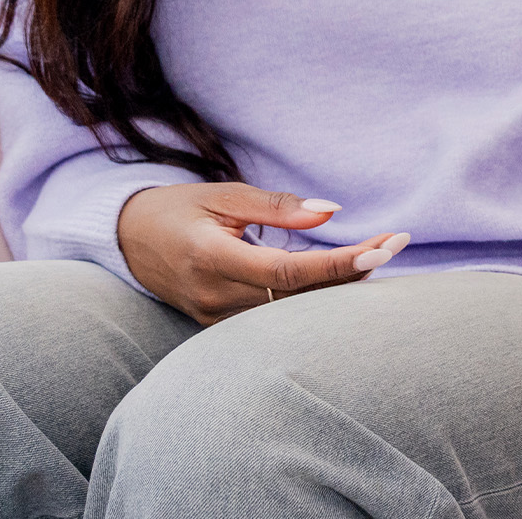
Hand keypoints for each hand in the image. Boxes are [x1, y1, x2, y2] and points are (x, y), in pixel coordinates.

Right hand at [117, 182, 409, 324]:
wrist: (126, 239)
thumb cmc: (177, 208)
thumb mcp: (223, 195)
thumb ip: (276, 206)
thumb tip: (331, 212)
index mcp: (211, 258)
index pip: (289, 273)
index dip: (341, 265)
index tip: (384, 246)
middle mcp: (213, 297)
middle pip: (299, 298)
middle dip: (352, 273)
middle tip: (395, 243)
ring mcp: (214, 318)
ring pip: (290, 313)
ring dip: (336, 288)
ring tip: (377, 254)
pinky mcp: (218, 326)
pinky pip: (274, 318)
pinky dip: (309, 299)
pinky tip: (340, 278)